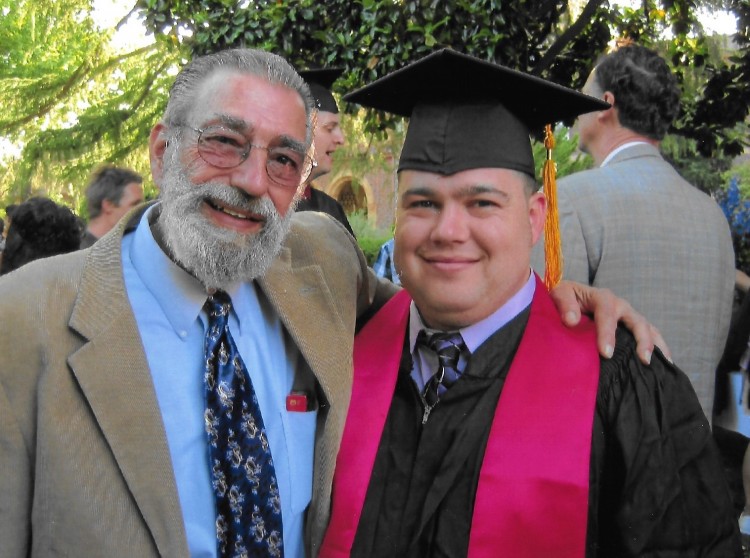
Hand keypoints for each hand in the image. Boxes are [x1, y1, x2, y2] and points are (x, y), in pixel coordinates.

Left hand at [549, 280, 670, 364]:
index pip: (607, 313)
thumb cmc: (564, 297)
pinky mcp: (631, 325)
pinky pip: (650, 334)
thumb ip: (564, 304)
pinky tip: (665, 363)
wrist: (569, 297)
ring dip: (654, 345)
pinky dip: (659, 347)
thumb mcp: (559, 293)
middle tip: (642, 359)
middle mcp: (619, 305)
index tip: (606, 353)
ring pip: (647, 328)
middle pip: (636, 321)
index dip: (608, 333)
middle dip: (641, 340)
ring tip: (655, 363)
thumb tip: (571, 320)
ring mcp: (628, 315)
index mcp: (601, 297)